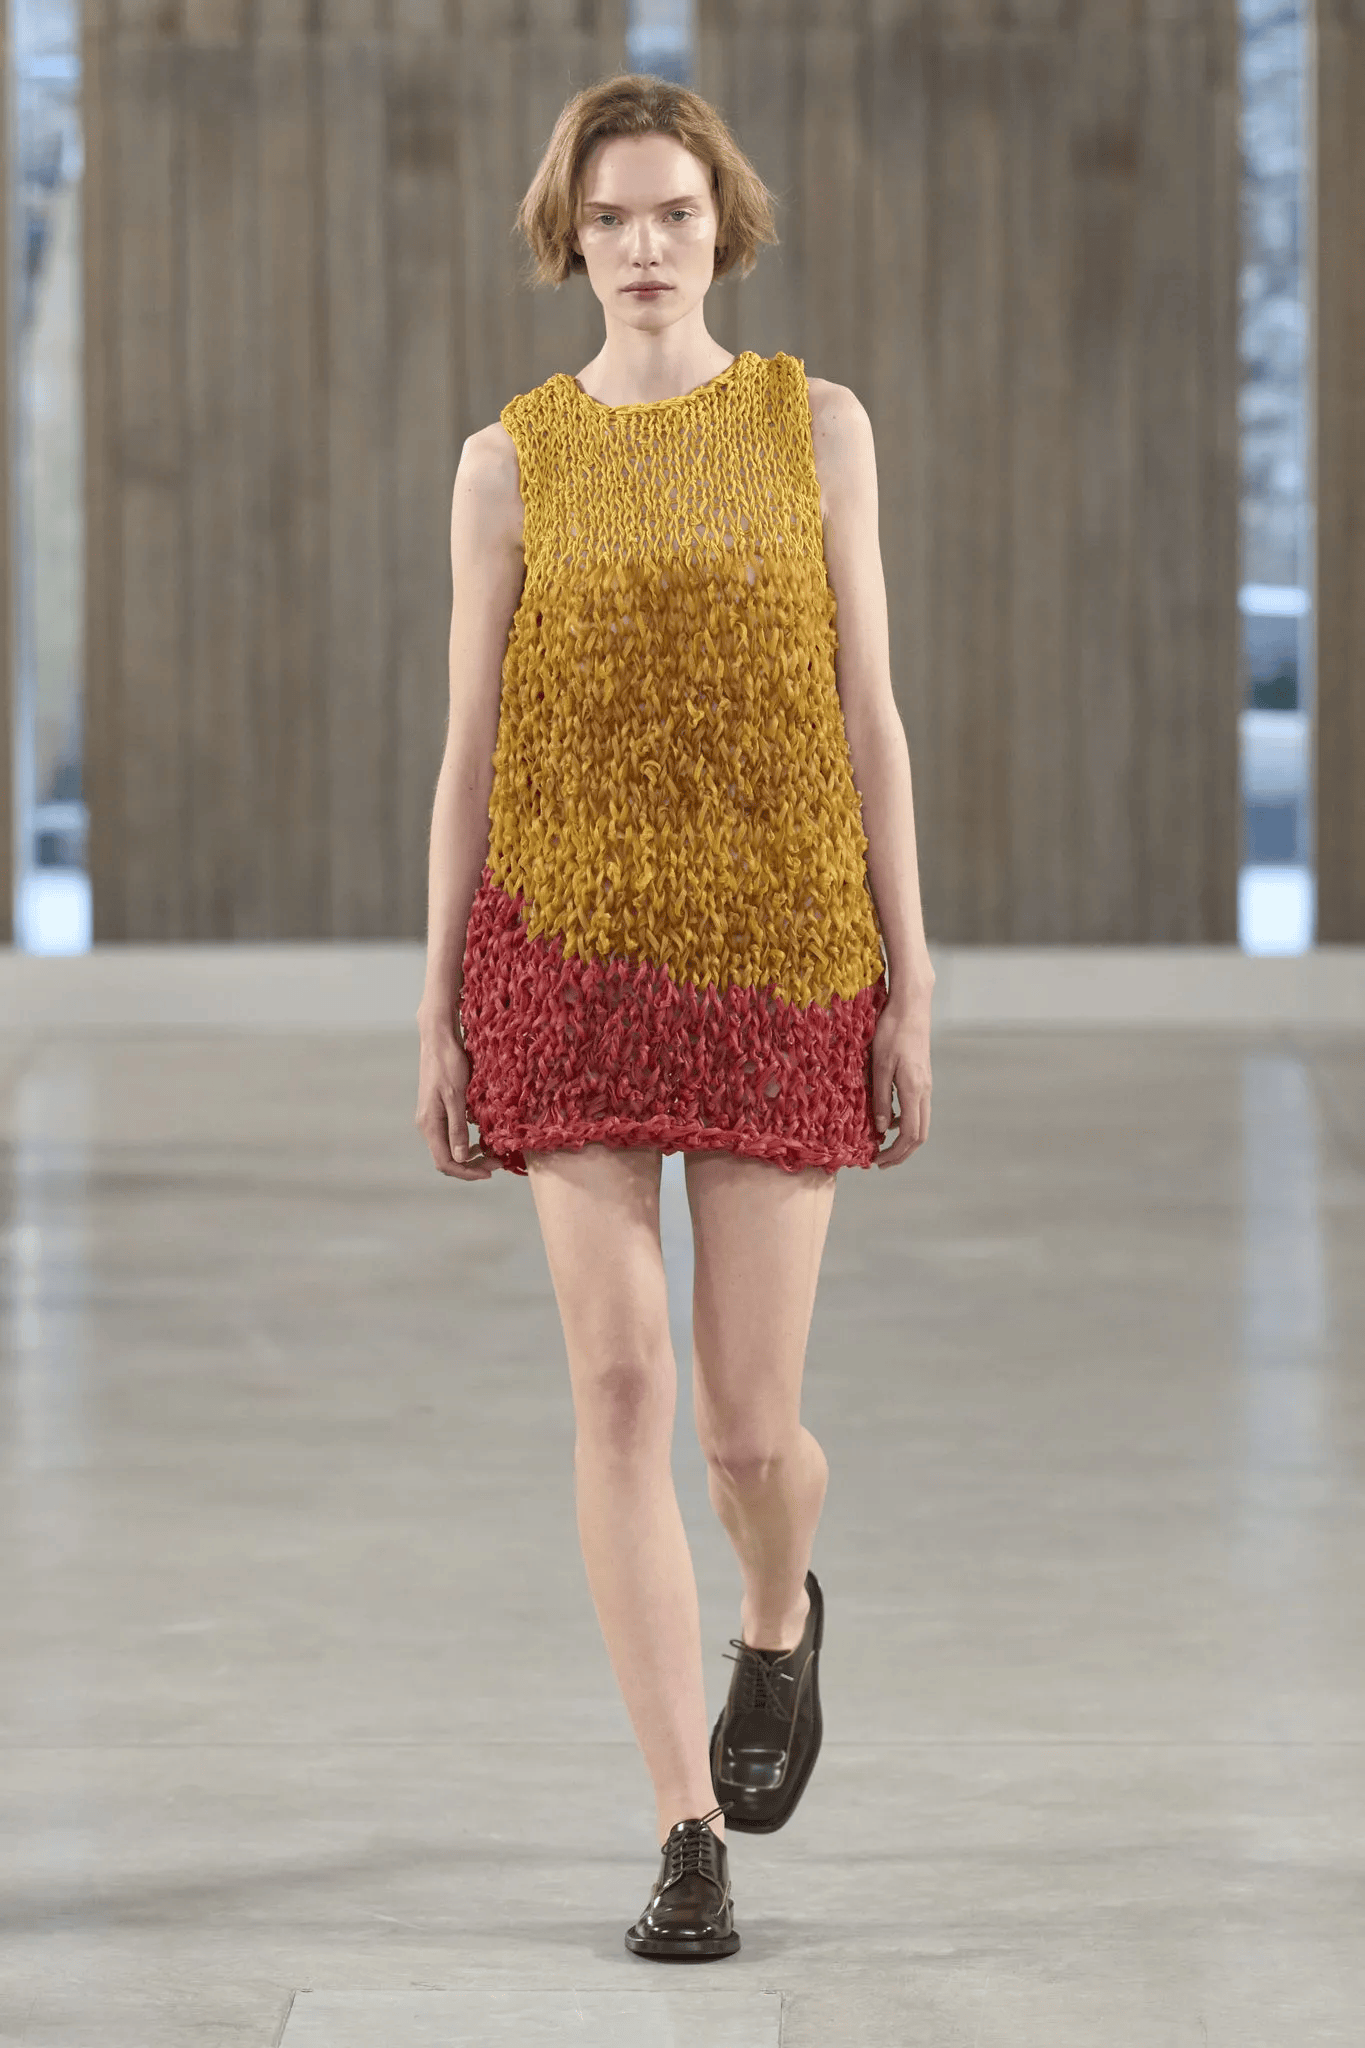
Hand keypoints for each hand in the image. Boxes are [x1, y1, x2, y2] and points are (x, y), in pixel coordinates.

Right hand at [414, 1013, 500, 1179]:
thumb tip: (460, 1157)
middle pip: (447, 1158)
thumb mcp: (457, 1096)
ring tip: (491, 1152)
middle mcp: (427, 1125)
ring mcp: (431, 1118)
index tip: (490, 1172)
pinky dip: (465, 1142)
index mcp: (430, 1124)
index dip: (467, 1172)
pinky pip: (450, 1135)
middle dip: (471, 1166)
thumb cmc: (448, 1064)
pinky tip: (480, 1137)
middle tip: (497, 1162)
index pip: (445, 1162)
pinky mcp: (437, 1110)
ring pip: (449, 1148)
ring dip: (469, 1155)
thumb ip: (457, 1128)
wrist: (438, 1039)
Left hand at [870, 987, 931, 1167]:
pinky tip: (887, 1118)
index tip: (877, 1161)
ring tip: (881, 1143)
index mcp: (913, 1090)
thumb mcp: (879, 1065)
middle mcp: (924, 1091)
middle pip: (920, 1134)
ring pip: (920, 1122)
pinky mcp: (922, 1077)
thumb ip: (879, 1098)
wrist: (911, 1006)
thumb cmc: (891, 1032)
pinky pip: (917, 1108)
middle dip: (902, 1153)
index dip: (895, 1153)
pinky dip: (904, 1121)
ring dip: (903, 1138)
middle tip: (881, 1161)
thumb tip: (880, 1128)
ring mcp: (926, 1084)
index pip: (910, 1135)